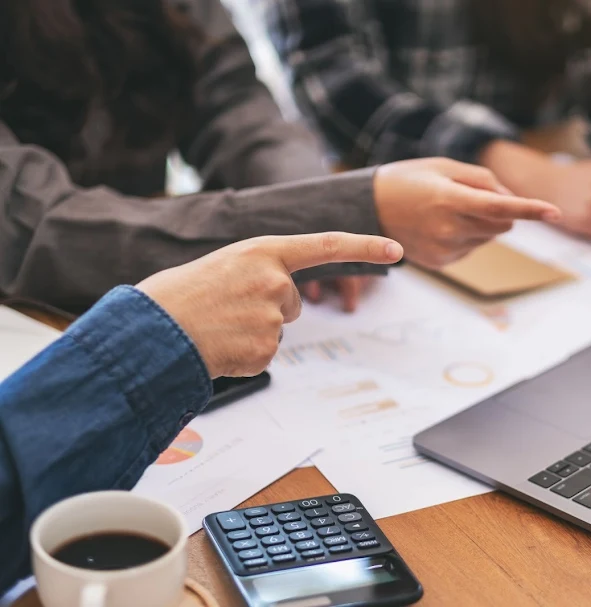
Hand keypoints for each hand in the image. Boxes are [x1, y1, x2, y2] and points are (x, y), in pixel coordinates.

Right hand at [137, 233, 402, 376]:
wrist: (150, 331)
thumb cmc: (181, 295)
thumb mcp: (225, 265)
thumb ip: (260, 270)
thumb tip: (285, 291)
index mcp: (263, 251)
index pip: (328, 245)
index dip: (365, 247)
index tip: (397, 250)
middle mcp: (274, 280)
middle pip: (293, 300)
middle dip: (269, 307)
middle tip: (226, 308)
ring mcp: (272, 316)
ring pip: (278, 328)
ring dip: (253, 331)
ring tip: (217, 326)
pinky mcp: (267, 349)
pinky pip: (266, 354)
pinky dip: (246, 354)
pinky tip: (220, 346)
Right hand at [373, 158, 560, 268]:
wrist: (369, 209)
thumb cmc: (409, 180)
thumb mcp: (443, 165)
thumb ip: (482, 179)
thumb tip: (511, 200)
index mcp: (449, 198)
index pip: (500, 207)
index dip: (530, 209)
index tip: (555, 212)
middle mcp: (449, 228)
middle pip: (502, 224)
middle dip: (502, 211)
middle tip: (472, 197)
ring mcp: (445, 249)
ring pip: (489, 237)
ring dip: (482, 224)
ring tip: (448, 210)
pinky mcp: (441, 263)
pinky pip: (472, 249)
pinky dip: (467, 237)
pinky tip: (440, 227)